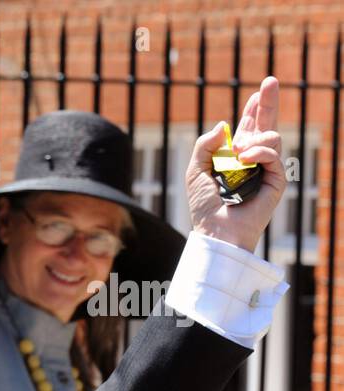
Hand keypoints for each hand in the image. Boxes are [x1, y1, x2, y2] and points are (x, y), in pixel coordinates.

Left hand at [185, 76, 285, 251]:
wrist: (215, 229)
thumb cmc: (205, 205)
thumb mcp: (195, 171)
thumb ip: (204, 146)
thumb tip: (222, 126)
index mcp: (235, 156)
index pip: (248, 128)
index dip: (253, 110)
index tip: (257, 92)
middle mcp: (254, 159)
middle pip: (266, 124)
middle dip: (268, 102)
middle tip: (270, 80)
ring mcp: (267, 168)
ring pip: (271, 137)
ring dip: (253, 139)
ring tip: (237, 153)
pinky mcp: (276, 180)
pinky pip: (273, 155)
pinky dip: (259, 152)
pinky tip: (246, 157)